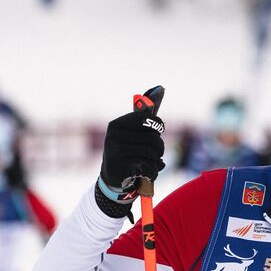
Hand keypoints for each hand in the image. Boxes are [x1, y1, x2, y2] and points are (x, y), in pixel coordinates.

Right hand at [97, 85, 165, 212]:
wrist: (111, 181)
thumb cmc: (126, 154)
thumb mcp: (130, 135)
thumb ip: (143, 118)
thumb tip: (159, 89)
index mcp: (116, 125)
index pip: (145, 118)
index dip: (157, 124)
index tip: (160, 128)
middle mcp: (114, 137)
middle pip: (154, 139)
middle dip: (159, 147)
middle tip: (155, 152)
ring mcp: (117, 153)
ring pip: (154, 155)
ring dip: (157, 162)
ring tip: (149, 164)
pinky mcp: (123, 169)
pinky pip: (150, 167)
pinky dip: (153, 172)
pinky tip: (148, 173)